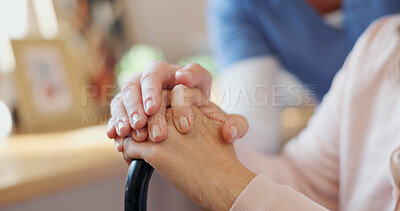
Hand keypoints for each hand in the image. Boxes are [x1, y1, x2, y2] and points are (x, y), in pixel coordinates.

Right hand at [107, 61, 247, 142]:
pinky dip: (114, 124)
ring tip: (129, 131)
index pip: (158, 73)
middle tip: (142, 122)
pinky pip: (115, 114)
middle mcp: (149, 80)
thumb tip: (228, 131)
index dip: (154, 89)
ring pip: (122, 97)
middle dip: (137, 103)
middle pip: (136, 84)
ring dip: (124, 114)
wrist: (191, 131)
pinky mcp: (125, 111)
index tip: (154, 107)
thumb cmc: (205, 120)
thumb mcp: (224, 121)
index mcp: (170, 73)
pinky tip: (115, 137)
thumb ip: (236, 124)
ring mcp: (135, 94)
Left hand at [120, 100, 254, 210]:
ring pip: (133, 127)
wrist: (225, 182)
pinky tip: (134, 162)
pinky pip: (129, 146)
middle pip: (145, 111)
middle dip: (139, 124)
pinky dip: (128, 154)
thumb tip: (179, 120)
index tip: (154, 126)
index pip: (161, 97)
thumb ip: (195, 116)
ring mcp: (164, 130)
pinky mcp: (155, 150)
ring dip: (130, 138)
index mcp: (190, 102)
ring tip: (133, 151)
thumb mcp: (214, 126)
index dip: (154, 112)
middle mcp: (174, 113)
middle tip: (138, 138)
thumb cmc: (221, 158)